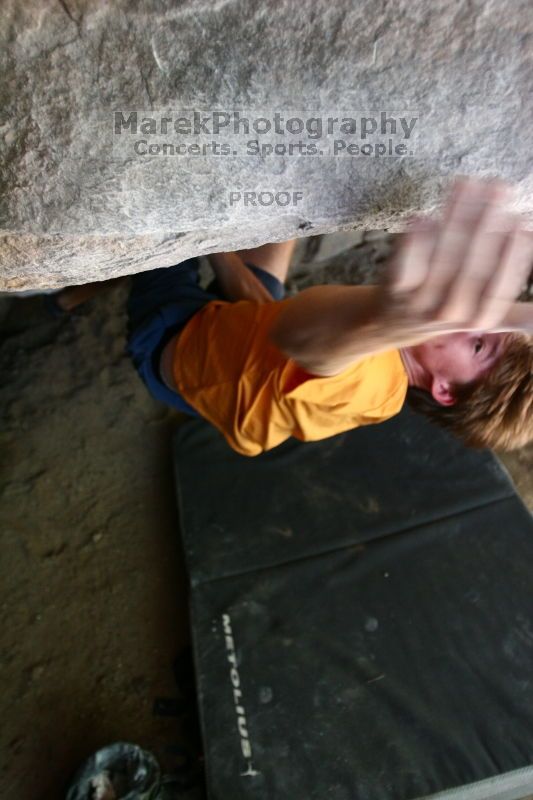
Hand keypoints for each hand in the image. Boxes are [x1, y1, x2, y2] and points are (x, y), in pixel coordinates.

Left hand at [383, 177, 532, 333]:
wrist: (393, 323)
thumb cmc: (449, 308)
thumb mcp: (481, 316)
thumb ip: (516, 314)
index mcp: (479, 319)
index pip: (499, 289)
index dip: (512, 257)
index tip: (522, 223)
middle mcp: (452, 314)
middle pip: (472, 268)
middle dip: (487, 224)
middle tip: (499, 188)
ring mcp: (422, 303)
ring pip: (442, 257)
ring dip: (455, 216)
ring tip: (468, 183)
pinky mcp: (396, 288)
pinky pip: (408, 263)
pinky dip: (414, 241)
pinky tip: (423, 215)